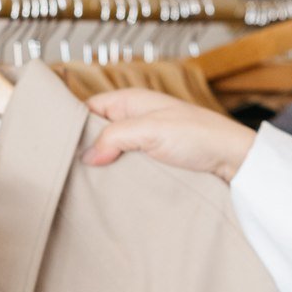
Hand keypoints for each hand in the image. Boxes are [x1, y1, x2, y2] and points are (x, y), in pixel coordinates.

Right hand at [82, 89, 256, 181]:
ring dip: (102, 167)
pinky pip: (127, 168)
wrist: (235, 161)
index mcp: (132, 101)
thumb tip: (87, 155)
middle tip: (67, 170)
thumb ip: (116, 136)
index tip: (56, 144)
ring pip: (111, 153)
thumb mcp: (152, 131)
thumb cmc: (201, 136)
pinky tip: (108, 190)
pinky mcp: (154, 164)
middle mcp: (136, 119)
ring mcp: (145, 143)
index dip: (72, 123)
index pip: (89, 108)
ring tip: (83, 184)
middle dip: (84, 149)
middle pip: (97, 133)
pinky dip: (118, 177)